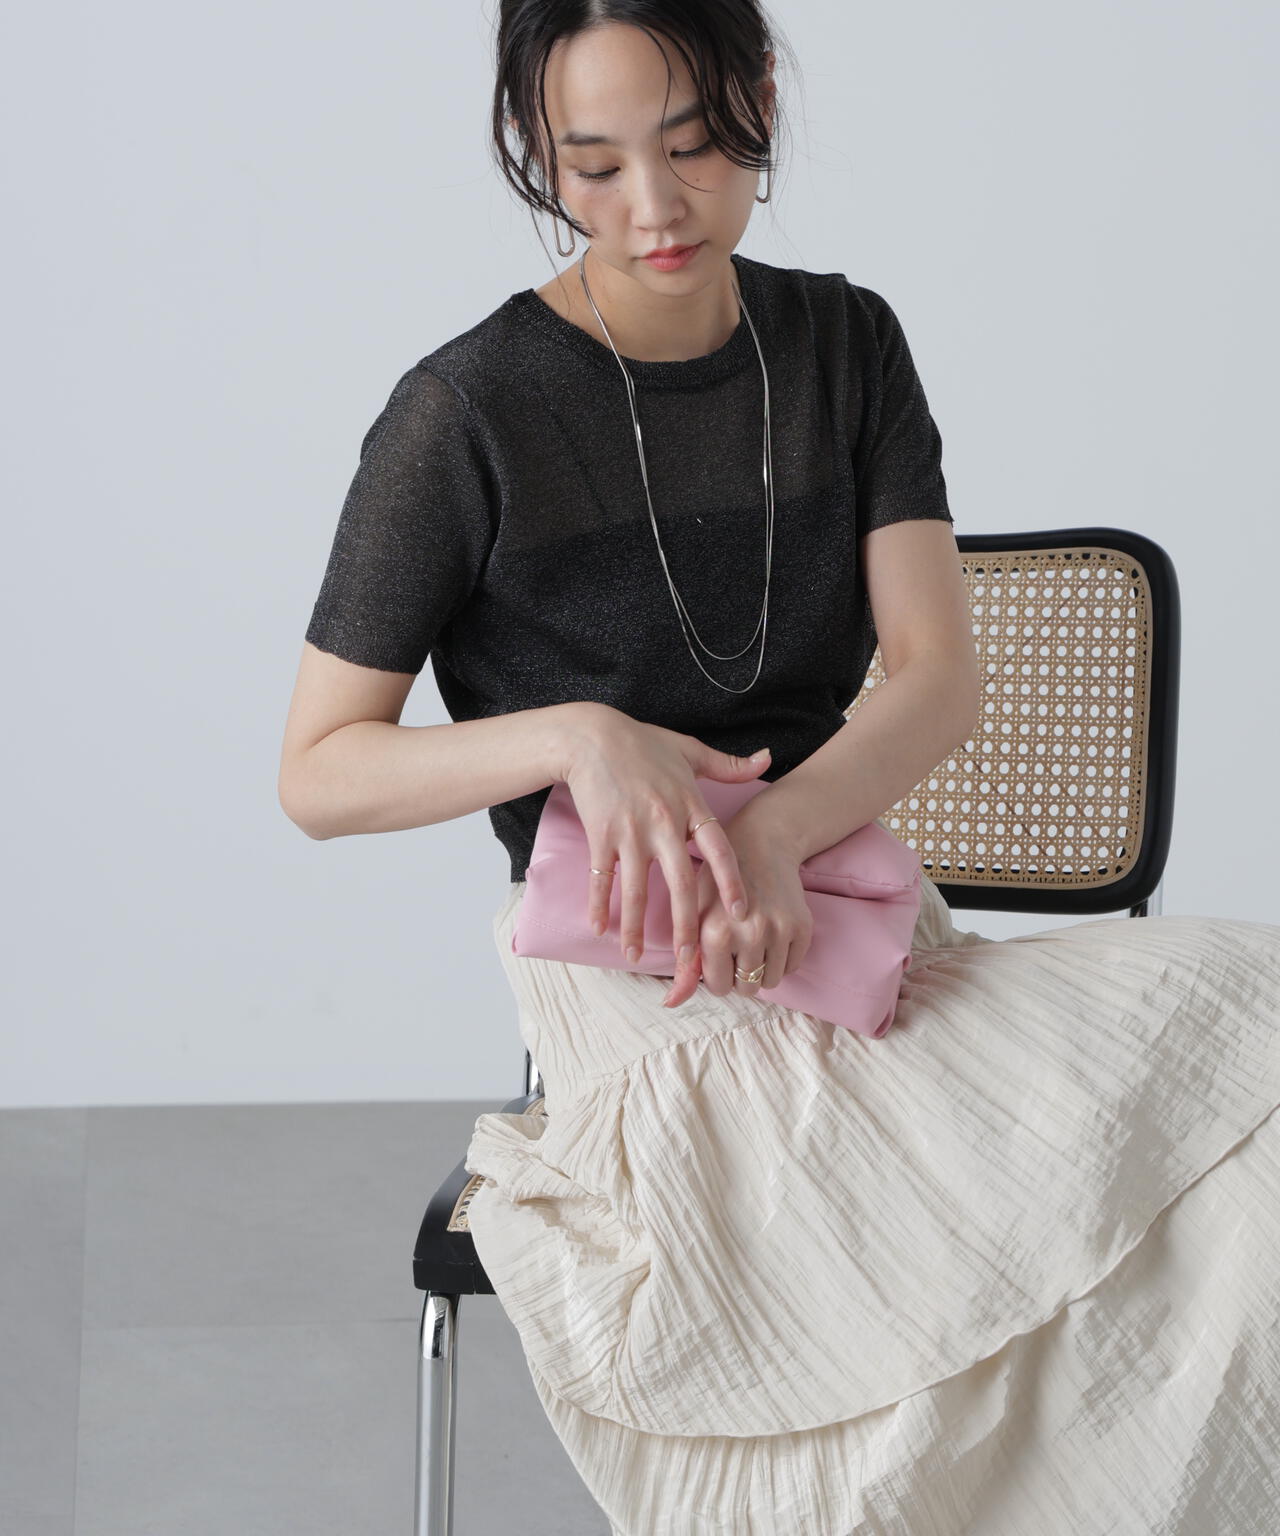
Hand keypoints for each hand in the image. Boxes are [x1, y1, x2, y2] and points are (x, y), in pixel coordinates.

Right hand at [556, 703, 773, 1005]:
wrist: (592, 735)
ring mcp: (630, 831)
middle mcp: (663, 822)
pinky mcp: (601, 834)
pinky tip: (599, 929)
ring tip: (636, 955)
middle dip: (687, 923)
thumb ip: (728, 765)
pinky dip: (598, 904)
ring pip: (636, 889)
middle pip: (681, 882)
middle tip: (692, 958)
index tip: (741, 913)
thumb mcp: (690, 750)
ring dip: (636, 926)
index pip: (719, 849)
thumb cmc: (643, 743)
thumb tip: (766, 758)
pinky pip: (601, 877)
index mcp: (690, 805)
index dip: (731, 882)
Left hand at [662, 813, 813, 1008]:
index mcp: (716, 933)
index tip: (717, 955)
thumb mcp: (694, 916)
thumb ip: (684, 963)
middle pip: (747, 988)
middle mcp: (750, 934)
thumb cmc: (716, 882)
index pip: (719, 987)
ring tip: (753, 941)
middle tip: (737, 947)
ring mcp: (779, 930)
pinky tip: (771, 933)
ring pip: (771, 981)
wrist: (760, 845)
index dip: (717, 974)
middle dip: (740, 975)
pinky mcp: (802, 927)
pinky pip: (792, 967)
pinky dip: (782, 959)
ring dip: (762, 969)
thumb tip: (669, 1003)